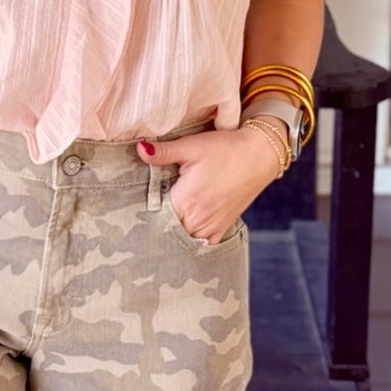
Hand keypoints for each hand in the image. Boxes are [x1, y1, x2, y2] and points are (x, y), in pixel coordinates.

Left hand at [136, 126, 279, 242]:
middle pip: (166, 234)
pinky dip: (190, 242)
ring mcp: (212, 227)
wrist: (260, 155)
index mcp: (188, 201)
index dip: (141, 217)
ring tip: (158, 227)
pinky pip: (201, 244)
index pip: (154, 219)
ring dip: (170, 236)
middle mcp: (199, 220)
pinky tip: (181, 233)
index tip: (130, 215)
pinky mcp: (222, 228)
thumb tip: (140, 150)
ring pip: (182, 242)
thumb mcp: (192, 146)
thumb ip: (164, 152)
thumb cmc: (226, 149)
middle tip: (137, 224)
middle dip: (154, 228)